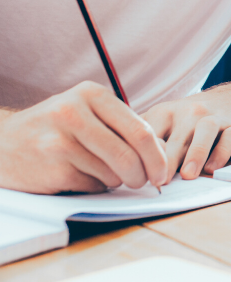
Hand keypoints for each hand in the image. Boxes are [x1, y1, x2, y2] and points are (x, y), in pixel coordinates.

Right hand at [0, 81, 167, 193]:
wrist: (1, 144)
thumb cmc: (54, 129)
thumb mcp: (85, 111)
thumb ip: (119, 125)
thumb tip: (160, 152)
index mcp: (92, 94)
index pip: (140, 128)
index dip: (158, 155)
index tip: (163, 172)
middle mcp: (75, 112)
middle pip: (130, 153)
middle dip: (144, 174)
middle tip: (145, 182)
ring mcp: (60, 140)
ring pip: (112, 172)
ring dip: (116, 181)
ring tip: (104, 174)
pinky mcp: (51, 167)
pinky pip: (91, 185)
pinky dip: (95, 187)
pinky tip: (82, 177)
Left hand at [143, 90, 230, 180]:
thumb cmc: (188, 121)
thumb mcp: (163, 123)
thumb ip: (144, 142)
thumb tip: (116, 170)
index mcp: (166, 112)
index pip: (151, 131)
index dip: (143, 153)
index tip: (135, 175)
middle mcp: (190, 111)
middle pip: (178, 135)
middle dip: (168, 159)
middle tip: (159, 182)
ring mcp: (214, 117)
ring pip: (206, 131)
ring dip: (196, 153)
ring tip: (188, 176)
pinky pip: (229, 138)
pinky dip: (221, 153)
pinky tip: (213, 168)